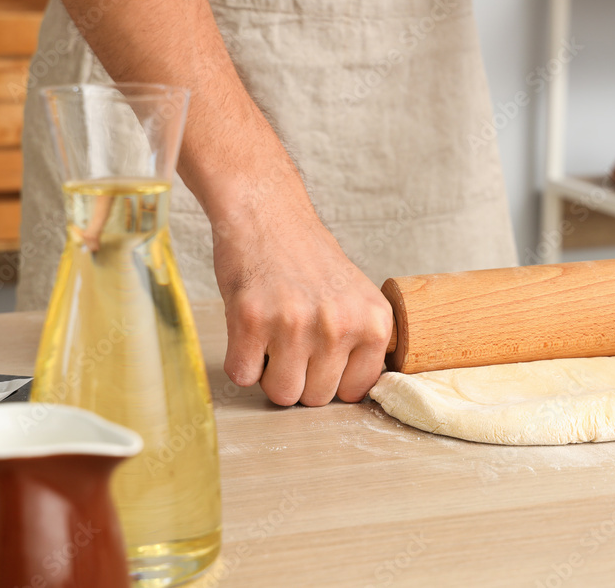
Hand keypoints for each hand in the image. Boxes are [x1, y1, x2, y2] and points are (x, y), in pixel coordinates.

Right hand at [210, 163, 393, 406]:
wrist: (267, 215)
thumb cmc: (308, 258)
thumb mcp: (357, 296)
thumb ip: (362, 342)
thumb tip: (356, 392)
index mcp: (374, 321)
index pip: (356, 391)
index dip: (333, 381)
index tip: (321, 360)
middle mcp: (339, 325)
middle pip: (316, 398)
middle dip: (300, 378)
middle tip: (292, 341)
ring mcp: (295, 325)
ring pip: (281, 394)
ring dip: (270, 373)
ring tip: (272, 337)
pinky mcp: (251, 321)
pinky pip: (243, 375)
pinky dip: (241, 360)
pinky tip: (251, 330)